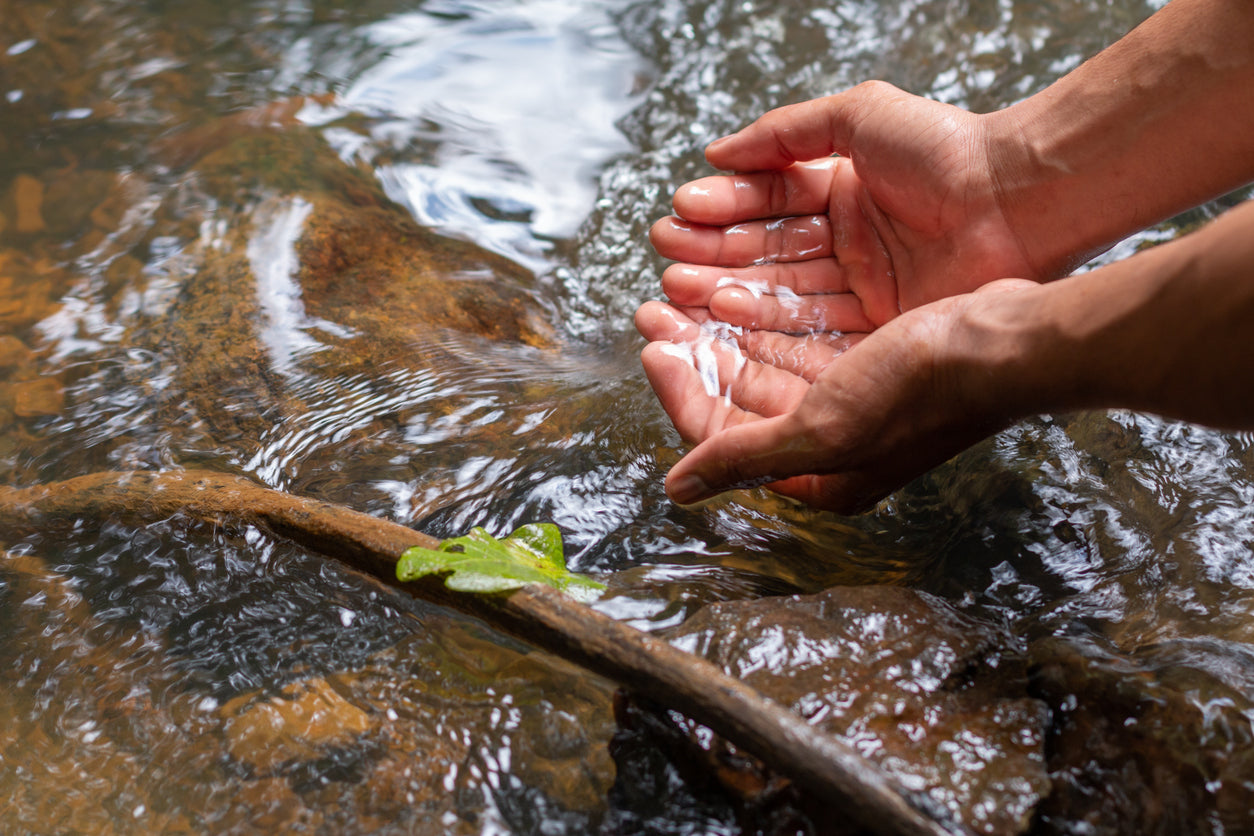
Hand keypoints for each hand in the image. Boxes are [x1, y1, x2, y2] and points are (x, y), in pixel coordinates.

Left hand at [636, 280, 1037, 513]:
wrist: (1008, 341)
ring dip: (723, 331)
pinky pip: (797, 341)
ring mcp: (851, 402)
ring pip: (764, 365)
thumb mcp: (825, 427)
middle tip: (656, 308)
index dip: (679, 391)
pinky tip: (740, 288)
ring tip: (685, 290)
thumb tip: (676, 490)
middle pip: (737, 399)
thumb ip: (745, 456)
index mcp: (818, 476)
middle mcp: (830, 445)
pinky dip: (765, 319)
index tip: (651, 344)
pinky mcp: (868, 362)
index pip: (721, 438)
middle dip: (694, 354)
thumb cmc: (924, 389)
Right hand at [650, 82, 1043, 331]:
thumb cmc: (947, 148)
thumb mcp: (858, 117)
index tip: (679, 213)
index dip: (723, 208)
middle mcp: (850, 243)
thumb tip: (716, 151)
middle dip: (714, 253)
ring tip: (681, 285)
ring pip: (782, 291)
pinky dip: (767, 322)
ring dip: (728, 288)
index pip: (769, 203)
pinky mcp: (880, 326)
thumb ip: (784, 133)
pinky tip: (725, 313)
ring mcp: (864, 288)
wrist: (1019, 198)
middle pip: (767, 252)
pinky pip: (813, 325)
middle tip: (667, 258)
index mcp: (844, 192)